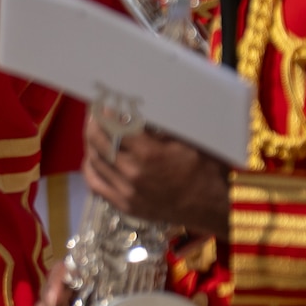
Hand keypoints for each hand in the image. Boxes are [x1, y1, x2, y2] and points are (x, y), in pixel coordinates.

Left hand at [84, 112, 230, 240]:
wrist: (214, 205)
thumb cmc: (204, 166)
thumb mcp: (186, 137)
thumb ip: (159, 123)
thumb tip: (136, 103)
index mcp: (148, 153)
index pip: (113, 125)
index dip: (105, 110)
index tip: (103, 100)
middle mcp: (133, 173)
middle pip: (99, 141)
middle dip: (94, 121)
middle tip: (95, 110)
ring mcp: (127, 192)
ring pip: (94, 160)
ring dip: (91, 141)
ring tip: (95, 128)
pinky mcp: (125, 206)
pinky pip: (96, 184)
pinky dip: (91, 167)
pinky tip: (94, 155)